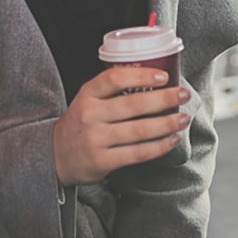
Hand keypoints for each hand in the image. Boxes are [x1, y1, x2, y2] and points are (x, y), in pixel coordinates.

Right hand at [53, 66, 190, 184]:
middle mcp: (90, 115)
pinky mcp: (102, 161)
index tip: (164, 76)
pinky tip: (171, 140)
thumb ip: (112, 91)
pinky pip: (137, 153)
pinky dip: (158, 147)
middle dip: (164, 98)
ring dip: (167, 124)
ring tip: (183, 118)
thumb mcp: (87, 99)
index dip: (141, 75)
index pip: (114, 78)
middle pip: (133, 105)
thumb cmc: (80, 123)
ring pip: (139, 130)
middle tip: (183, 94)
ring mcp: (95, 140)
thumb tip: (156, 82)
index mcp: (87, 94)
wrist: (54, 155)